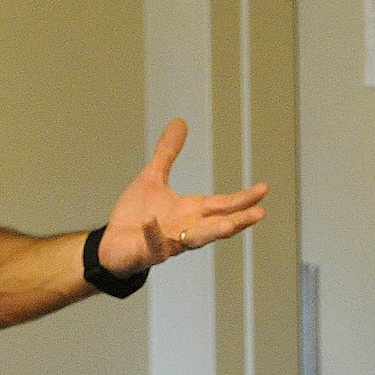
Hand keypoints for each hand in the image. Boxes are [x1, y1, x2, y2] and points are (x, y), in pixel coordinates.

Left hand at [96, 118, 267, 273]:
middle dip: (239, 219)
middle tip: (260, 213)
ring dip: (212, 233)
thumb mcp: (153, 177)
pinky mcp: (148, 252)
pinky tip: (151, 222)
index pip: (223, 205)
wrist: (110, 244)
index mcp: (191, 211)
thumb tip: (180, 122)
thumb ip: (167, 153)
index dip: (243, 198)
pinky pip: (153, 243)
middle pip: (218, 224)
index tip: (264, 188)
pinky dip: (153, 234)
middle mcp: (186, 228)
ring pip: (195, 240)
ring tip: (230, 226)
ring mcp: (169, 242)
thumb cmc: (136, 215)